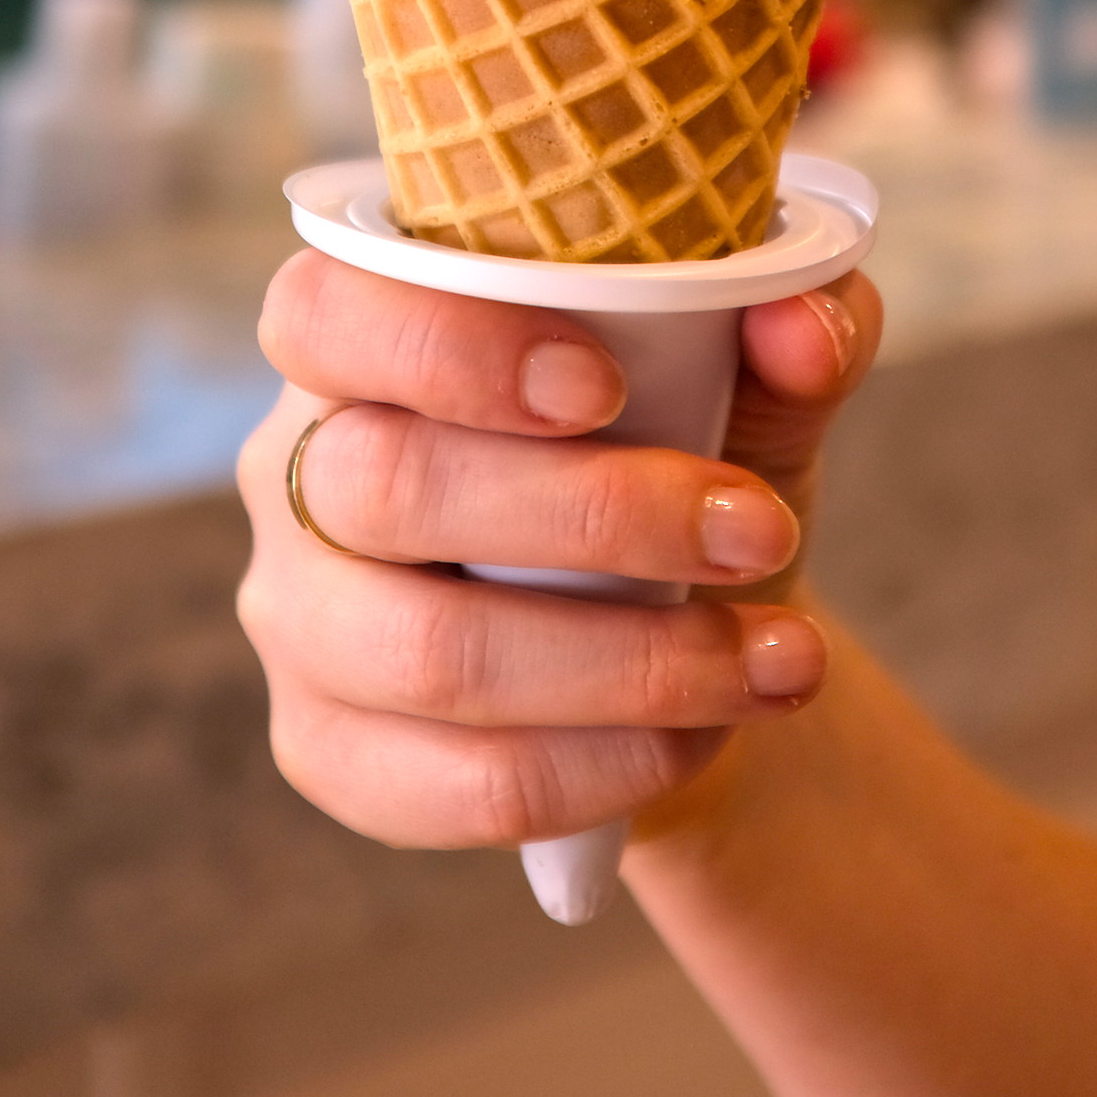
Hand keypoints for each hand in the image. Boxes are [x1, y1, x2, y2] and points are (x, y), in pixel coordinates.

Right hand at [235, 249, 881, 851]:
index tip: (605, 386)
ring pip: (430, 654)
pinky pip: (452, 785)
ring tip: (777, 660)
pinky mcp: (329, 751)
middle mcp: (297, 469)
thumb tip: (799, 329)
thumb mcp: (751, 375)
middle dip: (598, 516)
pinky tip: (706, 735)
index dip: (446, 348)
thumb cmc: (686, 451)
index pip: (323, 311)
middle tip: (758, 533)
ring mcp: (299, 619)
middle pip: (390, 488)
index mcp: (360, 336)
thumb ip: (790, 320)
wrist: (691, 623)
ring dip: (630, 665)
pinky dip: (603, 768)